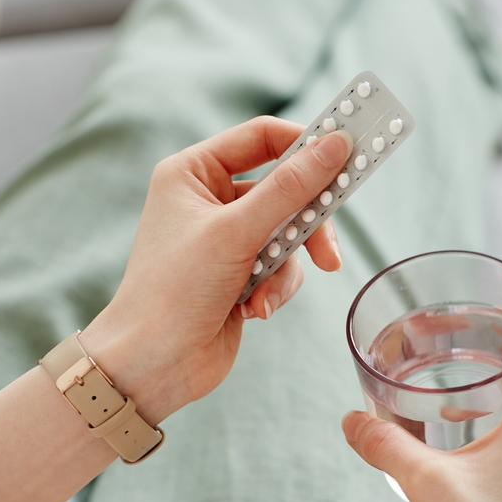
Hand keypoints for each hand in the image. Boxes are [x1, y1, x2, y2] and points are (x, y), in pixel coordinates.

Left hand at [81, 117, 352, 424]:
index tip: (347, 154)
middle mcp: (209, 199)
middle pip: (285, 189)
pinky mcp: (240, 273)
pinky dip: (276, 289)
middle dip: (305, 225)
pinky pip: (282, 267)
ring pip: (290, 233)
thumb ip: (290, 188)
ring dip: (286, 268)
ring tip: (266, 294)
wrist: (154, 364)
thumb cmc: (174, 290)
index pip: (262, 137)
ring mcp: (226, 239)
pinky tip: (255, 311)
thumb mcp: (236, 232)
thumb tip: (335, 146)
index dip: (306, 144)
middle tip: (328, 250)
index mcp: (193, 172)